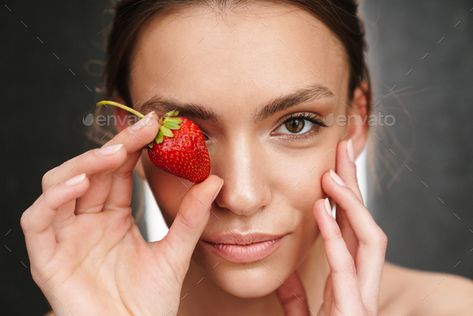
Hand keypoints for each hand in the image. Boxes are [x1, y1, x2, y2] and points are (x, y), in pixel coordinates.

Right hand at [20, 111, 223, 315]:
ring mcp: (65, 238)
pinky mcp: (47, 258)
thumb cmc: (151, 302)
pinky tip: (80, 183)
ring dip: (83, 164)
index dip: (132, 147)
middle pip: (91, 172)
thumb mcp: (175, 252)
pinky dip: (53, 199)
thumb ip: (191, 217)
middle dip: (114, 148)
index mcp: (112, 218)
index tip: (155, 125)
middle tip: (141, 130)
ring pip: (59, 186)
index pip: (118, 172)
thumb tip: (215, 180)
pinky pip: (37, 220)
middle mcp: (86, 222)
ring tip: (113, 154)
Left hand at [276, 139, 387, 315]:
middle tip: (343, 151)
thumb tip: (287, 277)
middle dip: (355, 188)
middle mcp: (360, 286)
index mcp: (347, 284)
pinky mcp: (355, 314)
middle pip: (363, 225)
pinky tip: (322, 210)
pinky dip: (334, 237)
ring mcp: (362, 299)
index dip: (344, 199)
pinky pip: (347, 269)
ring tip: (330, 176)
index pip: (349, 231)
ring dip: (351, 205)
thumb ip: (298, 298)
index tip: (332, 168)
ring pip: (369, 241)